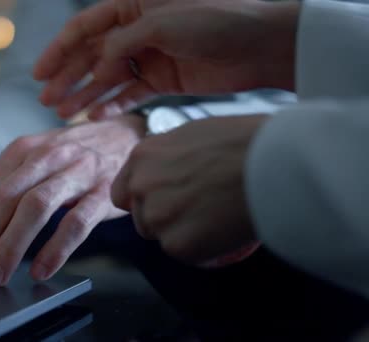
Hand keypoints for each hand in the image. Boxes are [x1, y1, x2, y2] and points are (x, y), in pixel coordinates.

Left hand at [0, 115, 144, 286]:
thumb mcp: (31, 165)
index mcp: (22, 151)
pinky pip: (77, 221)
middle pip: (4, 199)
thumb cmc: (74, 156)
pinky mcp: (104, 190)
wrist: (127, 136)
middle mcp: (45, 157)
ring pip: (36, 207)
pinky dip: (57, 248)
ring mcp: (76, 172)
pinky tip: (42, 271)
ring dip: (12, 245)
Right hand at [34, 0, 298, 119]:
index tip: (39, 74)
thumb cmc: (215, 20)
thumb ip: (122, 43)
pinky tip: (95, 115)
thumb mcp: (162, 24)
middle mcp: (136, 29)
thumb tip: (94, 68)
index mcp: (133, 5)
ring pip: (107, 77)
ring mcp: (149, 56)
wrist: (259, 45)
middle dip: (68, 76)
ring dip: (85, 94)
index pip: (85, 28)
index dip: (59, 50)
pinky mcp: (163, 79)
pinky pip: (130, 93)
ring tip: (63, 112)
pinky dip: (113, 104)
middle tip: (47, 100)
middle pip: (91, 55)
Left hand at [111, 115, 268, 264]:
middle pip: (140, 218)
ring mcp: (157, 217)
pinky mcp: (177, 244)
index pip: (122, 192)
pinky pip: (185, 254)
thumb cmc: (244, 141)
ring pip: (161, 237)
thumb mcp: (193, 134)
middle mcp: (141, 186)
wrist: (274, 161)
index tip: (162, 203)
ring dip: (182, 233)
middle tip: (198, 211)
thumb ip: (169, 156)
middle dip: (163, 219)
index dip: (142, 201)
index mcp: (143, 156)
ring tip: (215, 217)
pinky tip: (223, 229)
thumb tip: (169, 168)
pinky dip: (203, 249)